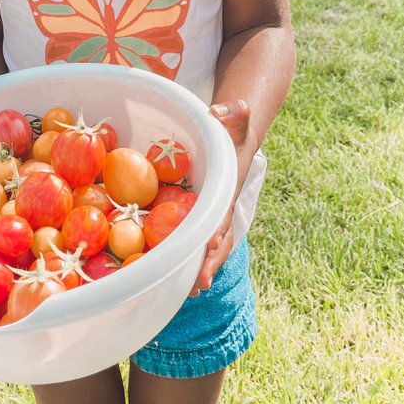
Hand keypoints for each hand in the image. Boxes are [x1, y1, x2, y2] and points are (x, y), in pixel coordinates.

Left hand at [189, 99, 251, 296]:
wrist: (238, 139)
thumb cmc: (233, 129)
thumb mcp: (235, 117)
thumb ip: (232, 112)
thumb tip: (220, 110)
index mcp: (229, 187)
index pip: (223, 210)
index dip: (218, 227)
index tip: (211, 243)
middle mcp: (222, 206)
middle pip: (217, 238)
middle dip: (208, 262)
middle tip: (197, 285)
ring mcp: (210, 215)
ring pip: (205, 245)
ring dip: (196, 268)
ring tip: (183, 293)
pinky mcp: (197, 217)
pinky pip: (189, 238)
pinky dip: (182, 257)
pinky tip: (166, 276)